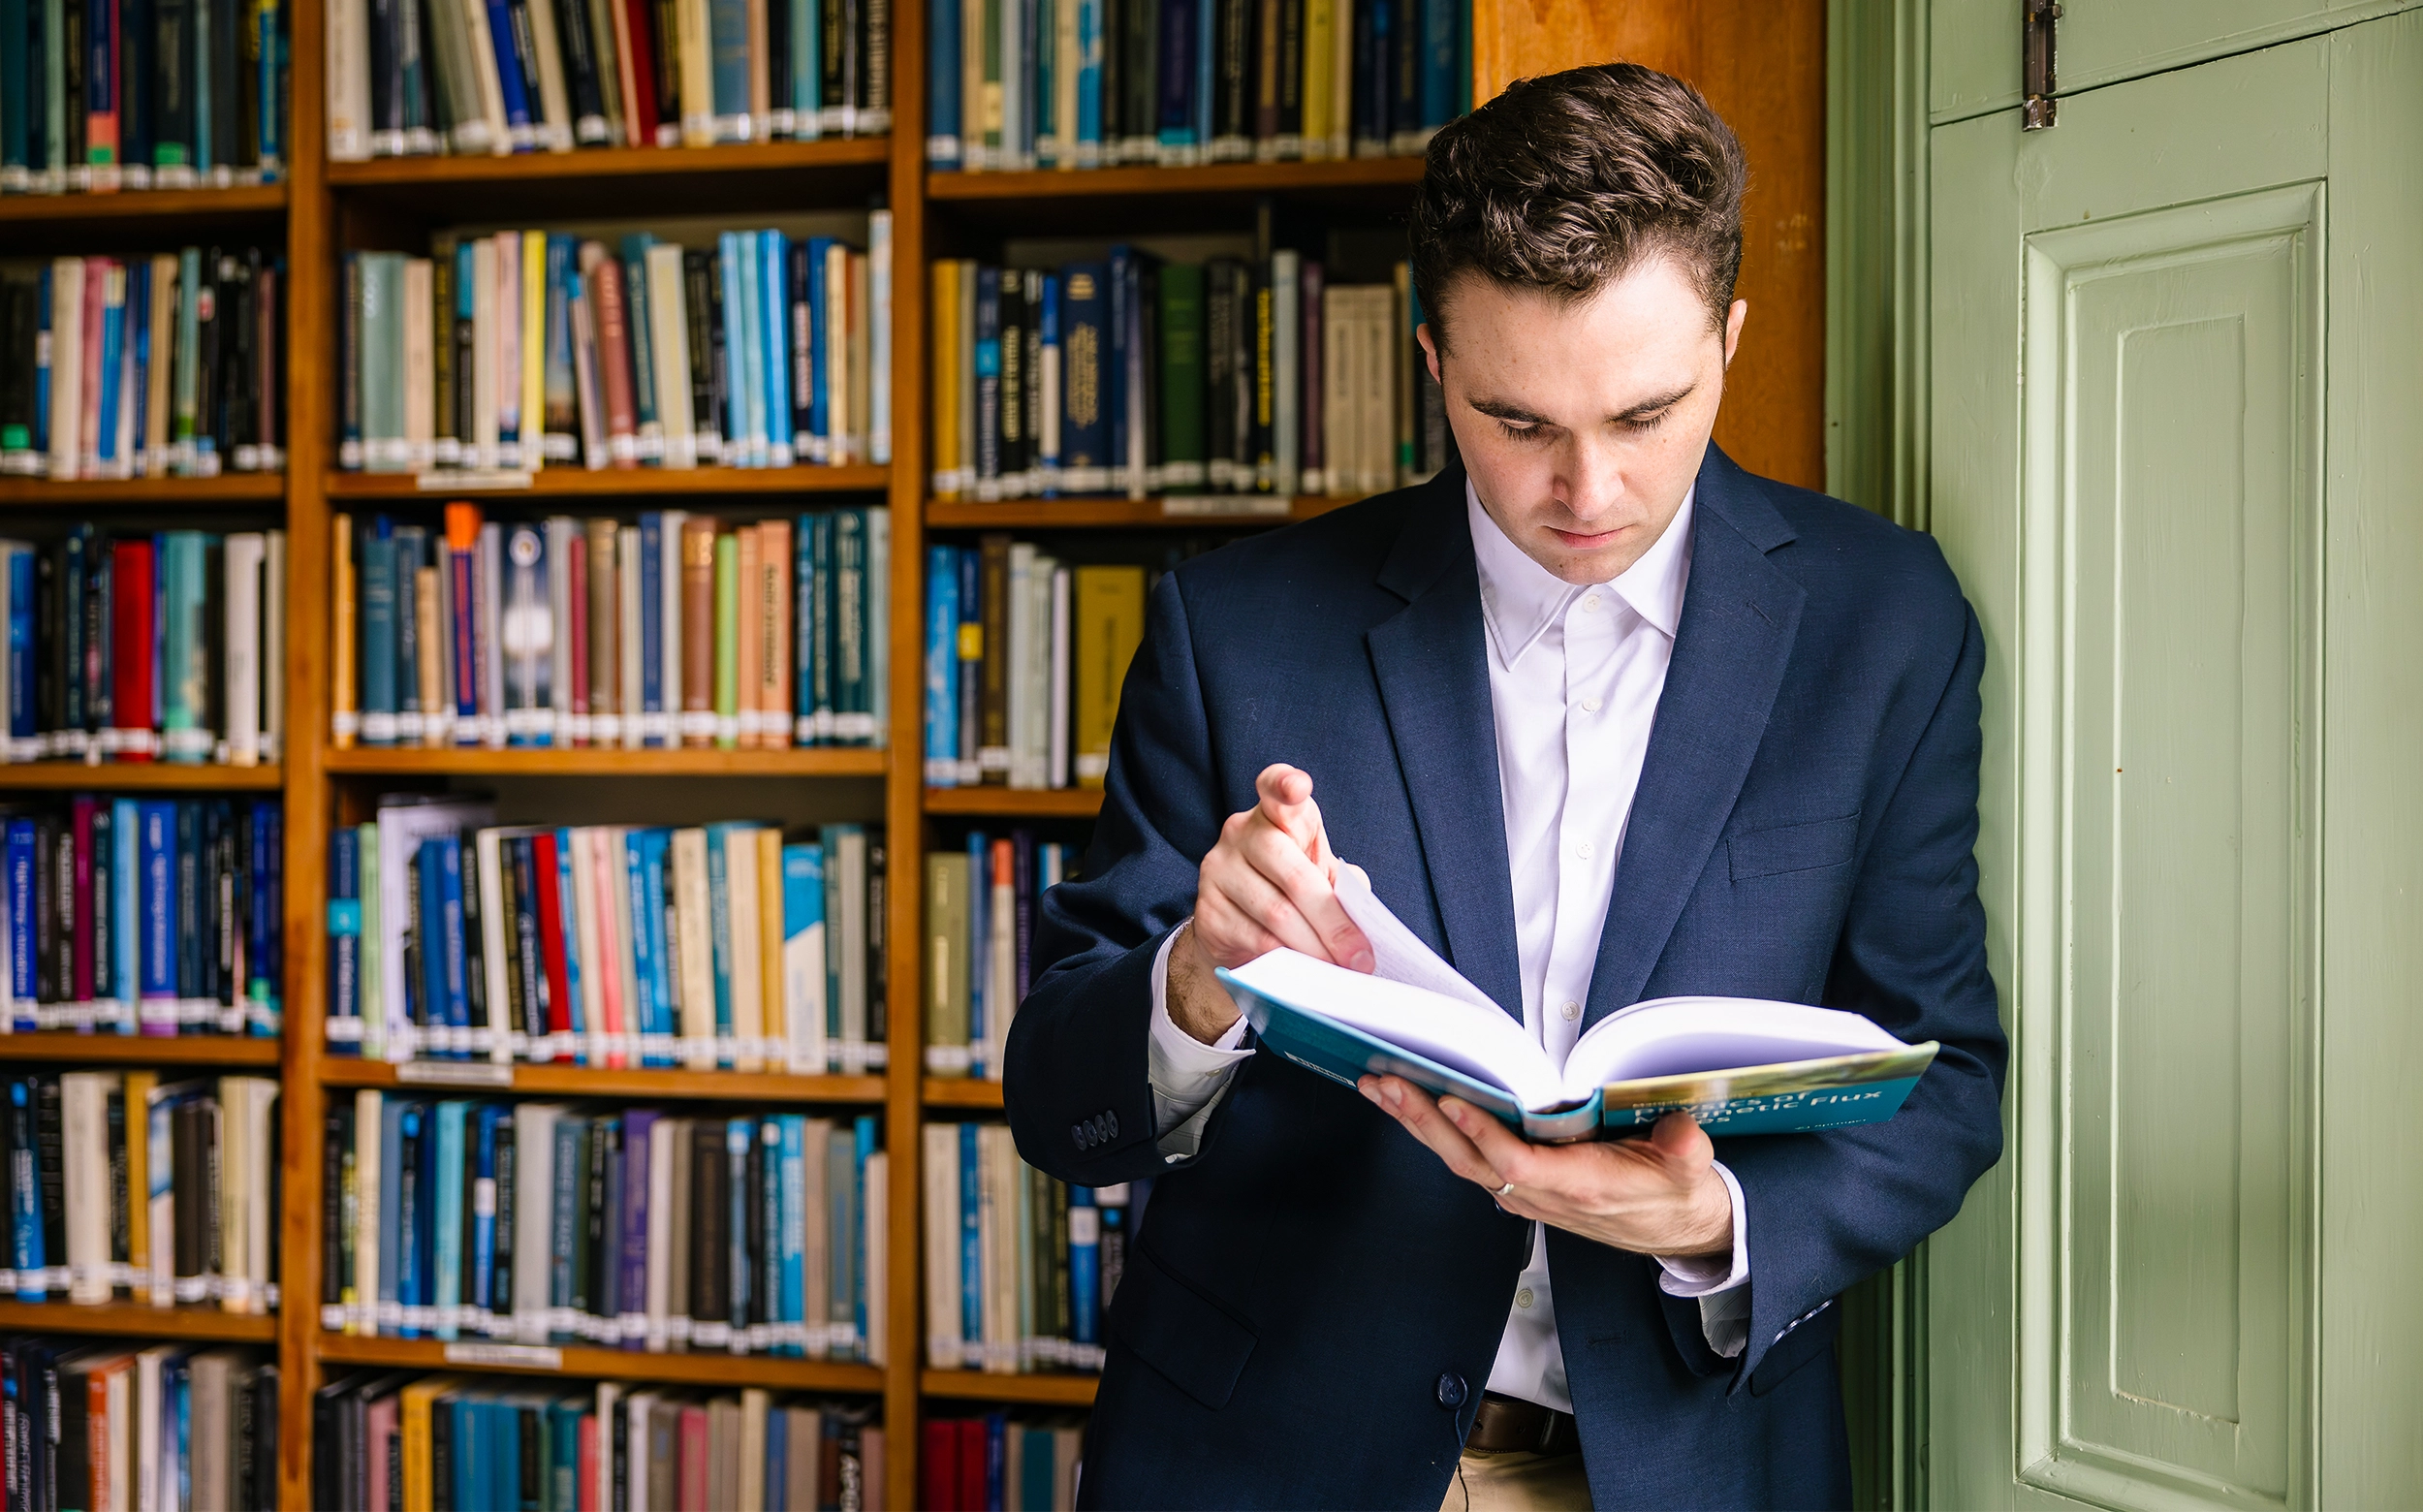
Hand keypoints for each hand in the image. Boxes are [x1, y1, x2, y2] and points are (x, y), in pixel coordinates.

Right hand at [1168, 764, 1374, 1043]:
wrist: (1236, 926)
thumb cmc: (1291, 889)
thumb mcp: (1319, 873)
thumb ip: (1340, 882)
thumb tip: (1362, 920)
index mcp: (1275, 814)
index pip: (1275, 788)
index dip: (1285, 785)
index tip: (1299, 788)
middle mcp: (1240, 833)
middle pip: (1292, 874)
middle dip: (1332, 922)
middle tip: (1358, 956)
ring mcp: (1218, 870)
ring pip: (1276, 915)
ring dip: (1315, 949)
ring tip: (1338, 970)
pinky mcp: (1207, 910)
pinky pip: (1255, 941)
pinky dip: (1287, 961)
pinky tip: (1304, 971)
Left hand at [1357, 1075, 1733, 1257]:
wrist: (1674, 1227)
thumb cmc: (1675, 1191)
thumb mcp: (1690, 1169)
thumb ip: (1683, 1150)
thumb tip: (1681, 1134)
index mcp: (1580, 1185)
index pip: (1517, 1162)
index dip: (1482, 1133)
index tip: (1452, 1099)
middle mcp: (1543, 1194)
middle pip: (1470, 1160)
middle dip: (1424, 1121)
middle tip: (1388, 1083)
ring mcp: (1524, 1194)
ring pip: (1459, 1161)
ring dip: (1416, 1124)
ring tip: (1380, 1086)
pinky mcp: (1518, 1187)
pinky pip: (1466, 1159)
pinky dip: (1432, 1132)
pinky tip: (1407, 1106)